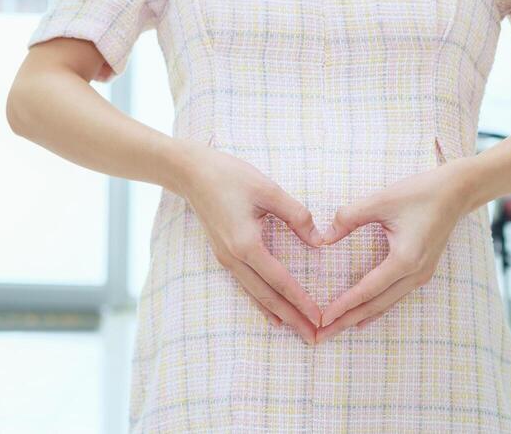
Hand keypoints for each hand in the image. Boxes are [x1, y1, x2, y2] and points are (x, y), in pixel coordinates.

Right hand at [179, 139, 324, 342]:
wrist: (191, 172)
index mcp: (246, 244)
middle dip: (292, 318)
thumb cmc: (229, 176)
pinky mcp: (223, 254)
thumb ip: (296, 215)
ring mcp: (226, 259)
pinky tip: (272, 312)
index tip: (319, 317)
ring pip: (255, 294)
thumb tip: (318, 240)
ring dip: (279, 313)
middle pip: (267, 297)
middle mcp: (234, 258)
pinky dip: (261, 302)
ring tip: (297, 330)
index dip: (300, 300)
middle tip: (314, 337)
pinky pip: (246, 285)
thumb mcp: (267, 189)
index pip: (280, 280)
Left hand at [314, 159, 470, 341]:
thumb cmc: (421, 192)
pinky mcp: (422, 271)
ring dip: (359, 317)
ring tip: (336, 329)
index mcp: (405, 259)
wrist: (457, 191)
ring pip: (386, 304)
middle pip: (375, 305)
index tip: (322, 319)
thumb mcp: (382, 200)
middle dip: (346, 321)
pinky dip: (376, 308)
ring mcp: (421, 275)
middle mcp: (415, 273)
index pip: (367, 290)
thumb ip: (350, 217)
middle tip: (321, 336)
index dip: (343, 306)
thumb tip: (323, 237)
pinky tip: (363, 317)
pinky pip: (395, 296)